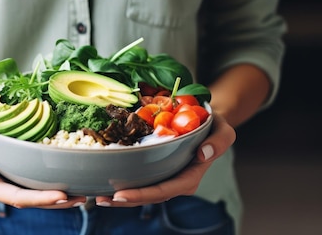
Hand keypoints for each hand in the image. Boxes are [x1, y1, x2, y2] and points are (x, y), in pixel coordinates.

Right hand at [0, 109, 86, 208]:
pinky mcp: (16, 174)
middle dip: (55, 202)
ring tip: (83, 195)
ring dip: (59, 199)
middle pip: (29, 201)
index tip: (61, 194)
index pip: (14, 196)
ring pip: (35, 196)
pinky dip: (54, 185)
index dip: (38, 199)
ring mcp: (8, 182)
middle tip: (81, 197)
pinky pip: (36, 184)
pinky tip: (73, 181)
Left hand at [94, 112, 235, 206]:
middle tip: (101, 199)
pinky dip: (122, 183)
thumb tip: (204, 153)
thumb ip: (220, 141)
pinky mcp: (156, 169)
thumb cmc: (214, 126)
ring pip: (142, 192)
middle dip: (125, 200)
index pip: (165, 190)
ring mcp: (165, 177)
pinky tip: (103, 183)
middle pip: (149, 196)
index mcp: (190, 176)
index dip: (143, 194)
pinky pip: (139, 180)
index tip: (121, 194)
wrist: (206, 120)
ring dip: (119, 197)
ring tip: (97, 196)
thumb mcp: (224, 130)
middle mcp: (176, 181)